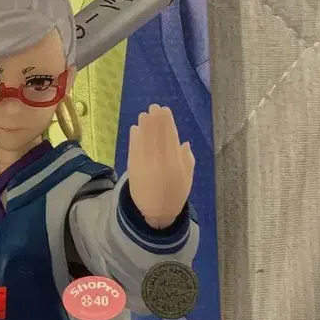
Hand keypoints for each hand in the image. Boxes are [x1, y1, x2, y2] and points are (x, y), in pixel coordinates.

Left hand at [127, 105, 194, 229]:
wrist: (154, 212)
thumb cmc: (175, 194)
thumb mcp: (187, 179)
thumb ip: (187, 160)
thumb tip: (183, 142)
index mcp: (175, 165)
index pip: (170, 139)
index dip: (167, 123)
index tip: (165, 111)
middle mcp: (159, 163)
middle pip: (156, 136)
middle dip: (155, 120)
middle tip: (154, 107)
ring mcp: (144, 164)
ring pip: (144, 140)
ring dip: (144, 126)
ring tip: (144, 114)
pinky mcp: (132, 167)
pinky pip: (133, 148)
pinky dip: (134, 137)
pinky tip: (136, 128)